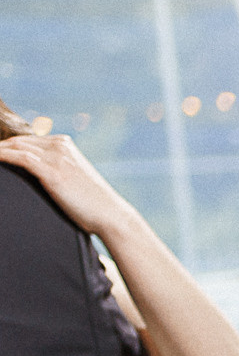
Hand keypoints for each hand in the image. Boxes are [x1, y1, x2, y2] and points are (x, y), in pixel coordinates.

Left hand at [0, 132, 141, 238]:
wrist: (111, 215)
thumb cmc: (92, 204)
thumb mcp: (73, 178)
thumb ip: (55, 169)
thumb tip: (37, 176)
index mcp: (64, 144)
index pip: (25, 140)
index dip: (5, 147)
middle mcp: (60, 146)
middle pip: (16, 141)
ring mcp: (57, 157)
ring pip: (14, 147)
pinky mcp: (52, 171)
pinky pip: (18, 157)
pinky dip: (1, 156)